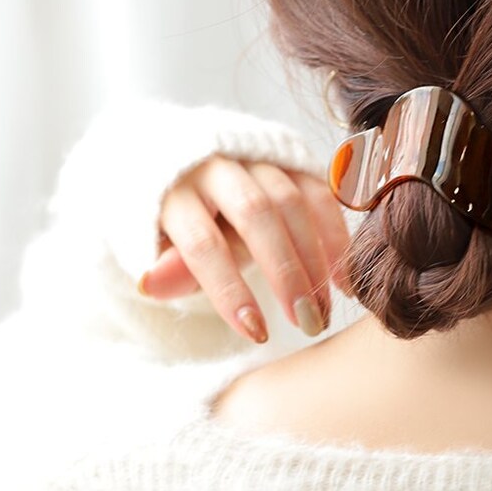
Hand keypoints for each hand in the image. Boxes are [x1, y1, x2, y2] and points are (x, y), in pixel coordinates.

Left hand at [137, 155, 351, 344]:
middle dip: (285, 272)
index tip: (258, 333)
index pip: (202, 242)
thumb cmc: (181, 221)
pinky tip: (342, 275)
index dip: (229, 288)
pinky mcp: (290, 158)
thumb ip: (172, 266)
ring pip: (292, 201)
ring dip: (316, 258)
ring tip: (325, 307)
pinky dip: (335, 234)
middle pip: (256, 215)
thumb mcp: (164, 247)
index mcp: (174, 190)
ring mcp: (256, 157)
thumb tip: (148, 285)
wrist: (188, 164)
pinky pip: (319, 191)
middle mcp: (216, 165)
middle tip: (308, 321)